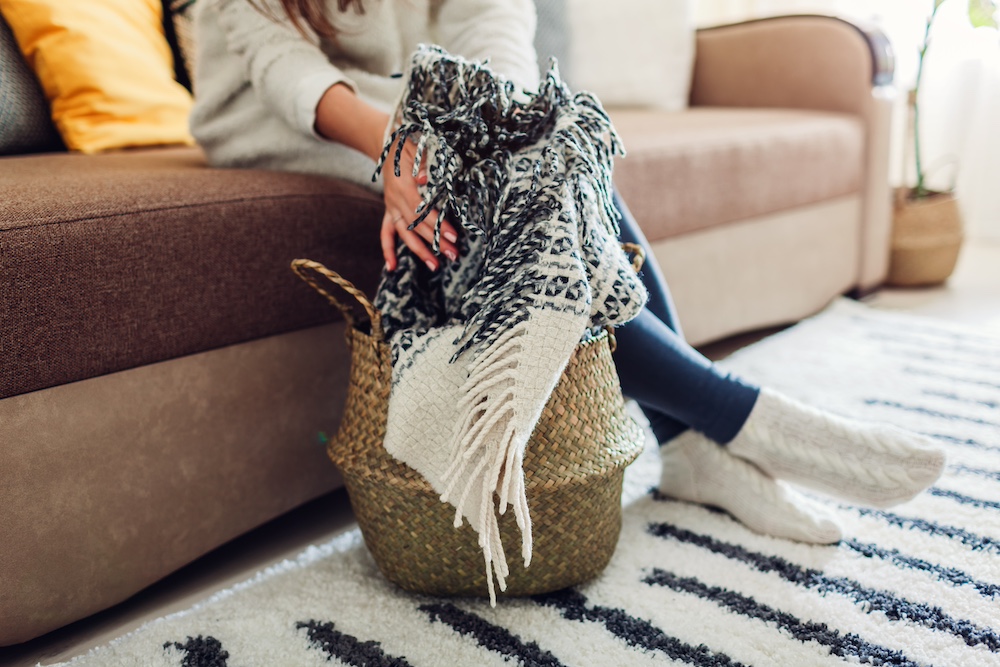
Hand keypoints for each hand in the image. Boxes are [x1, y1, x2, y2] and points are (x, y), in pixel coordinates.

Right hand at [380, 135, 459, 271]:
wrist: (387, 143)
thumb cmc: (408, 145)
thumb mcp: (418, 148)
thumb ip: (422, 164)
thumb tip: (425, 180)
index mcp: (403, 186)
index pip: (422, 210)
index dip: (438, 224)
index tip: (453, 236)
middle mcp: (395, 200)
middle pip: (417, 226)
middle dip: (435, 242)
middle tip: (454, 255)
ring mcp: (391, 207)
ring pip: (405, 233)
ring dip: (419, 251)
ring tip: (435, 266)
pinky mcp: (389, 211)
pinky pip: (386, 233)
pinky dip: (388, 250)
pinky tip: (393, 268)